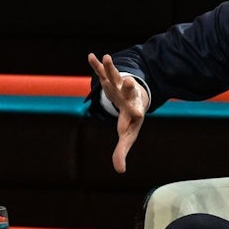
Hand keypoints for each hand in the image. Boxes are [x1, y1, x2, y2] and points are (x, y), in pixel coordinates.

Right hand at [88, 52, 149, 172]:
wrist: (136, 101)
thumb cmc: (130, 121)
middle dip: (129, 87)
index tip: (138, 113)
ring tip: (107, 57)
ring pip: (116, 77)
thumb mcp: (127, 136)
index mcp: (134, 111)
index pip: (136, 113)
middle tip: (130, 81)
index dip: (136, 113)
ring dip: (111, 68)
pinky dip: (97, 65)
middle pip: (129, 91)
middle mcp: (129, 97)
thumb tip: (120, 172)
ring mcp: (120, 87)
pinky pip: (103, 72)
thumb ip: (122, 152)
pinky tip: (91, 56)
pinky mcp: (112, 80)